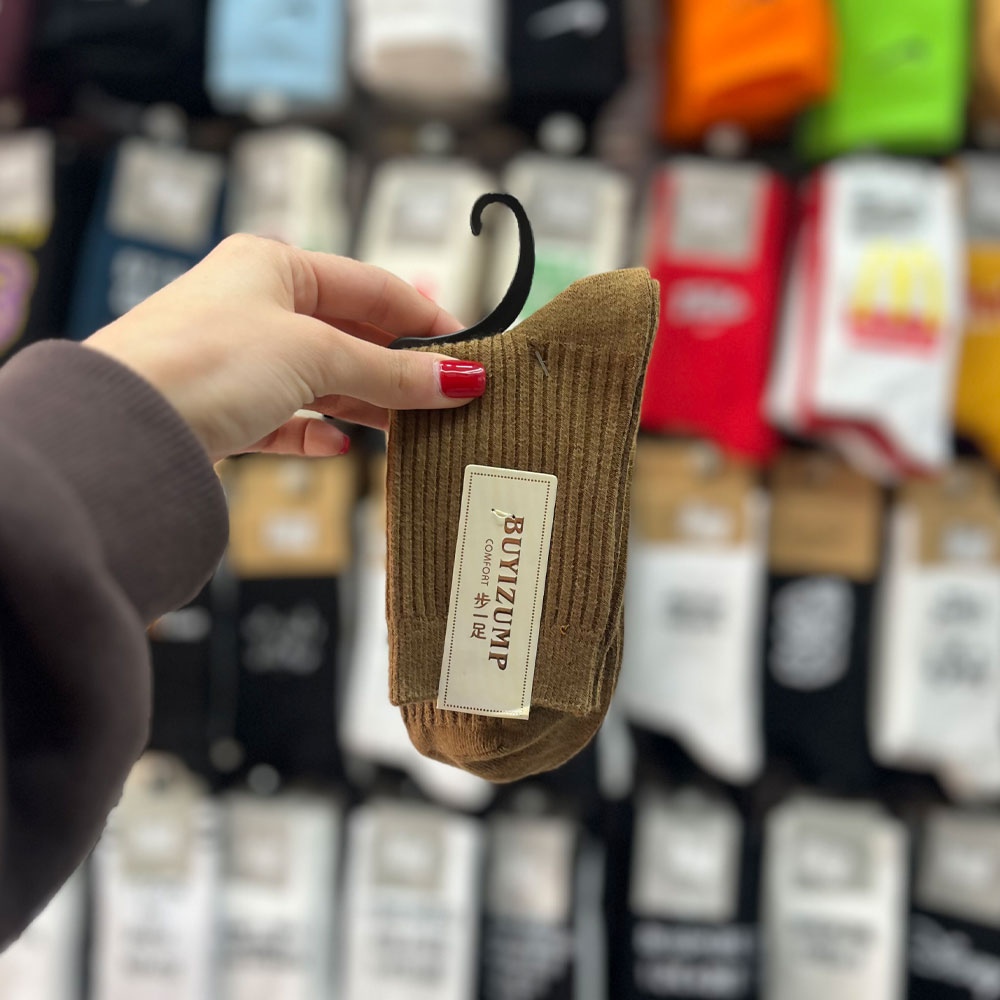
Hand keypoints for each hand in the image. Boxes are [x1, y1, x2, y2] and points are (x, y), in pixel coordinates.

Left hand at [85, 234, 486, 461]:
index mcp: (273, 266)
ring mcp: (237, 359)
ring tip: (412, 428)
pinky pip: (285, 419)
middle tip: (449, 398)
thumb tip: (461, 380)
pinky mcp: (222, 410)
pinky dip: (316, 433)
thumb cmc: (206, 361)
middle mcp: (253, 305)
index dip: (425, 320)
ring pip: (322, 380)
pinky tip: (339, 446)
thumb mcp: (315, 356)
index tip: (469, 354)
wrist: (122, 429)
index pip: (372, 287)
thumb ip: (391, 373)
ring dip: (366, 404)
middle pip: (350, 335)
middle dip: (399, 368)